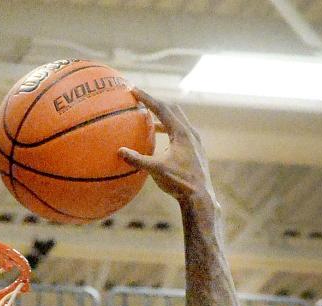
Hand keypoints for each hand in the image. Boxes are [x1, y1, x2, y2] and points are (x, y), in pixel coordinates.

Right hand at [120, 90, 218, 211]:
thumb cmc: (179, 183)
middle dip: (157, 105)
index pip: (162, 108)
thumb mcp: (156, 170)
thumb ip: (138, 159)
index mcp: (181, 132)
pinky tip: (163, 144)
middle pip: (173, 110)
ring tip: (151, 123)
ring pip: (179, 122)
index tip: (134, 90)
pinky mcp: (197, 151)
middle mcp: (191, 133)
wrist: (201, 198)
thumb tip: (120, 151)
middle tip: (144, 103)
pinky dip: (171, 132)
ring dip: (165, 120)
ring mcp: (196, 142)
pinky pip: (183, 134)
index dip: (147, 98)